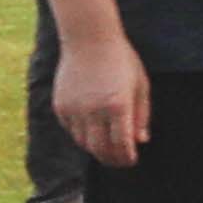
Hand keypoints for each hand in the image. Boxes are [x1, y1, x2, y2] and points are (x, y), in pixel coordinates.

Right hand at [56, 27, 149, 171]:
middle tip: (120, 162)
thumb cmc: (121, 60)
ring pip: (83, 142)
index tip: (132, 160)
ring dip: (96, 149)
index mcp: (118, 105)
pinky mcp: (60, 105)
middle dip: (112, 159)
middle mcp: (93, 110)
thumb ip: (141, 115)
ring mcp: (74, 109)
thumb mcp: (140, 86)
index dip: (127, 157)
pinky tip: (92, 133)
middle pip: (100, 149)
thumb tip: (140, 141)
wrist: (89, 39)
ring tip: (107, 150)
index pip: (122, 144)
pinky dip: (82, 135)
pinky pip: (71, 129)